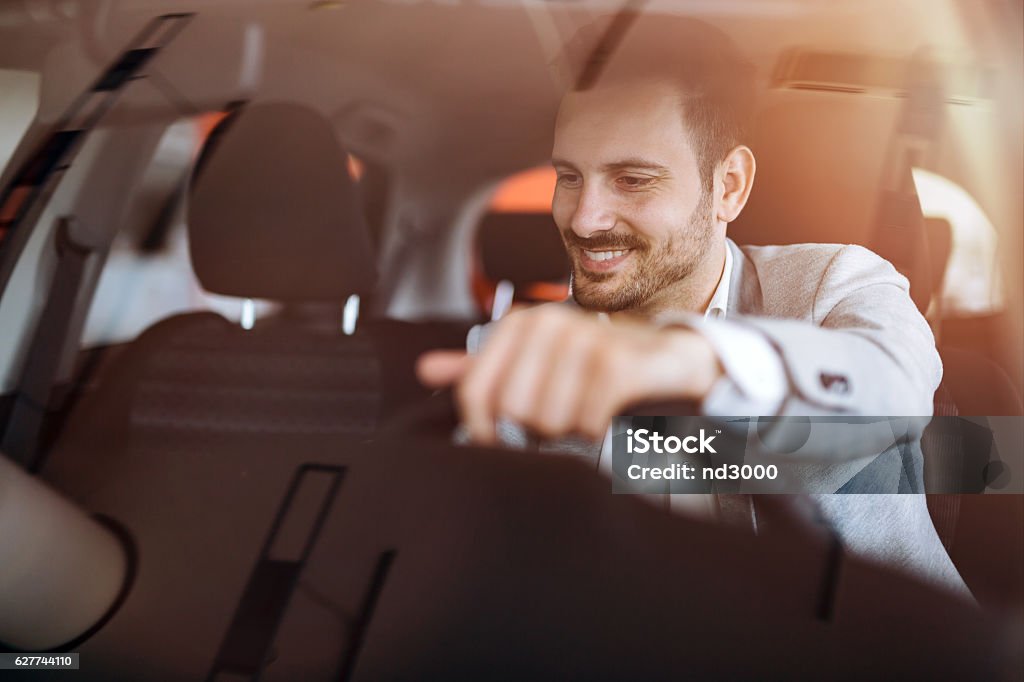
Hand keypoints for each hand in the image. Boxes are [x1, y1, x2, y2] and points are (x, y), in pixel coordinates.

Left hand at [416, 306, 722, 444]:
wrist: (666, 360)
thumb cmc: (594, 366)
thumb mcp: (534, 361)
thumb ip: (482, 368)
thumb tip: (424, 369)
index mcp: (520, 324)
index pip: (474, 392)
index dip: (482, 430)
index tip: (498, 442)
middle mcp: (548, 323)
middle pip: (512, 411)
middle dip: (536, 430)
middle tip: (560, 421)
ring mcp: (584, 339)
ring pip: (547, 420)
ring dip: (569, 432)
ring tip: (585, 415)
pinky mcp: (616, 363)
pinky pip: (584, 422)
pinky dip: (595, 432)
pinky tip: (604, 419)